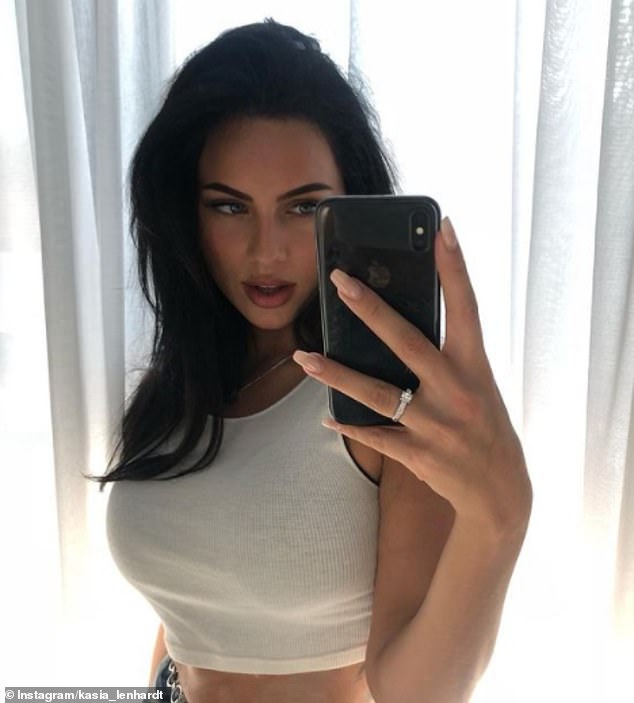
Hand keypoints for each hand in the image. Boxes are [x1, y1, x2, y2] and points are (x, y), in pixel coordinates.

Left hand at [293, 218, 531, 536]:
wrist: (500, 491)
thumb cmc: (485, 426)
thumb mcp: (478, 385)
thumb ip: (447, 357)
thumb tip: (399, 326)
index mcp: (476, 366)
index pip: (466, 306)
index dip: (455, 266)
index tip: (442, 227)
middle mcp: (457, 391)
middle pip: (408, 342)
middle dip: (372, 310)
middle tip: (340, 281)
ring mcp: (436, 425)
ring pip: (377, 393)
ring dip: (336, 374)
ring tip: (303, 358)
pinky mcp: (418, 455)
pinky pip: (374, 436)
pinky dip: (348, 425)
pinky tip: (326, 416)